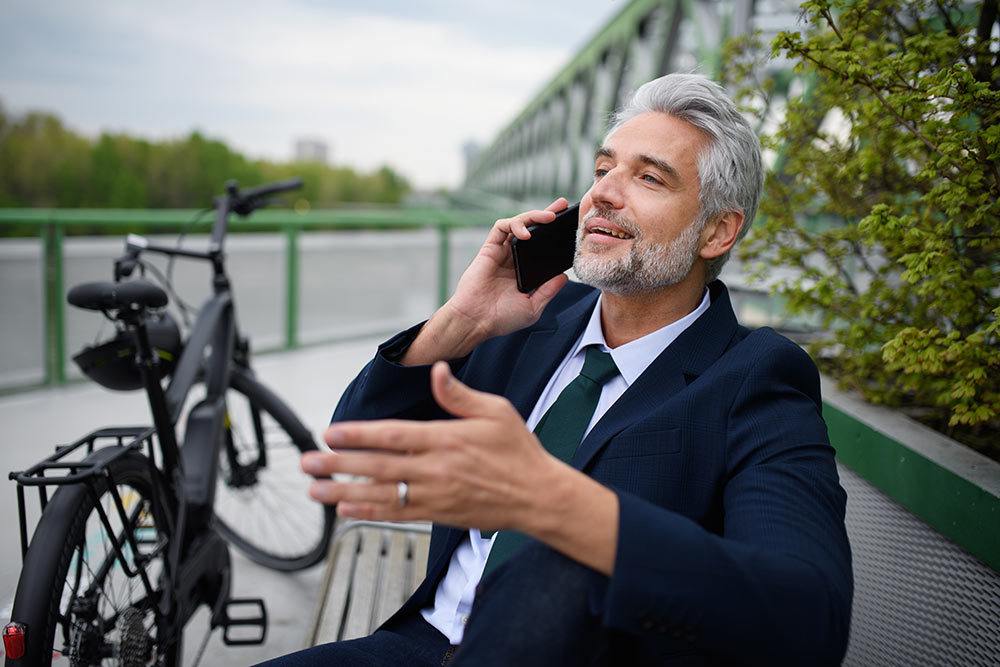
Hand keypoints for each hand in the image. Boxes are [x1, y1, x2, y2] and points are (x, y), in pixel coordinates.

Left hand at [301, 362, 562, 530]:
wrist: (538, 495)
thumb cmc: (518, 450)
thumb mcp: (495, 411)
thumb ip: (459, 394)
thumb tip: (437, 371)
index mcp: (447, 439)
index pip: (393, 436)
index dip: (358, 435)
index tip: (330, 434)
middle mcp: (436, 469)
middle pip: (377, 466)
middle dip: (337, 466)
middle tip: (306, 464)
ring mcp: (435, 495)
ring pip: (381, 494)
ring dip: (344, 493)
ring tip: (315, 491)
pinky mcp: (438, 514)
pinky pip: (397, 514)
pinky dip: (369, 513)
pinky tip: (346, 511)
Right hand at [448, 197, 570, 340]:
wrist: (476, 321)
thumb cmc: (502, 318)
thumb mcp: (533, 307)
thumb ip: (548, 290)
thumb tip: (564, 276)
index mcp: (525, 271)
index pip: (542, 246)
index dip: (554, 235)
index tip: (570, 226)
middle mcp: (514, 259)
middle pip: (532, 229)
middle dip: (546, 215)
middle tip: (561, 205)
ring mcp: (501, 252)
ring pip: (518, 224)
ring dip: (533, 216)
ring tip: (549, 217)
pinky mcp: (489, 249)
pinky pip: (500, 227)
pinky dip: (514, 224)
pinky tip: (525, 234)